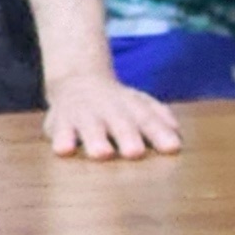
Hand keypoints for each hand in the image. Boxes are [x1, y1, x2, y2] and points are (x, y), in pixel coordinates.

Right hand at [46, 74, 181, 159]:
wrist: (78, 80)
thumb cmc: (119, 105)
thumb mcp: (142, 105)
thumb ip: (161, 120)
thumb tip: (176, 134)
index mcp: (133, 109)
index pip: (149, 120)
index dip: (160, 134)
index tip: (172, 148)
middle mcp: (108, 111)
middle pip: (120, 123)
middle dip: (127, 136)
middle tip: (135, 152)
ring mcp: (83, 115)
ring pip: (89, 128)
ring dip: (95, 140)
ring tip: (102, 153)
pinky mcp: (59, 121)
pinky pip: (58, 130)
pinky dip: (60, 138)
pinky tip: (63, 150)